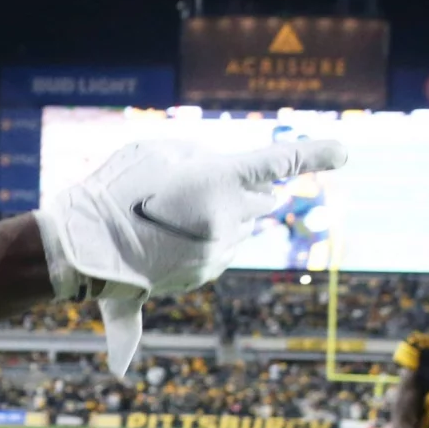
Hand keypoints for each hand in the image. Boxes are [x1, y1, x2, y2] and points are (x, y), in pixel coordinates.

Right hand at [34, 139, 347, 373]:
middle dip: (243, 192)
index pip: (280, 160)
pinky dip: (201, 241)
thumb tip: (219, 169)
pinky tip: (162, 239)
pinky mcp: (203, 276)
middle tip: (195, 188)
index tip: (344, 152)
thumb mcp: (155, 151)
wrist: (84, 249)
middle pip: (260, 199)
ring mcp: (217, 253)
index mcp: (221, 181)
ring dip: (219, 217)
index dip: (315, 153)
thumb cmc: (114, 190)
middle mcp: (228, 220)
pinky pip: (218, 251)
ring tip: (167, 215)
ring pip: (239, 228)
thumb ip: (199, 156)